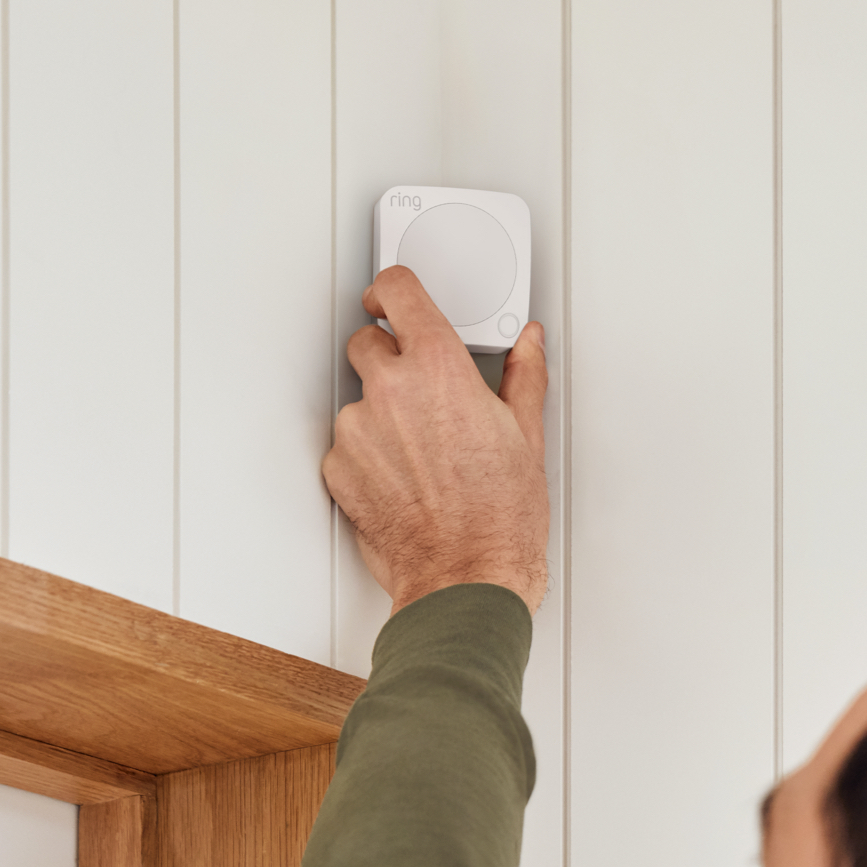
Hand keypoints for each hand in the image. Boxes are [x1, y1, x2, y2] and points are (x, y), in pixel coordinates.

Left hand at [322, 266, 548, 615]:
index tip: (392, 298)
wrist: (465, 578)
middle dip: (389, 357)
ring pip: (357, 401)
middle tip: (420, 391)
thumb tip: (528, 346)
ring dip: (380, 416)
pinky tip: (403, 480)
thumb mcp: (527, 436)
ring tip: (421, 455)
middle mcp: (390, 391)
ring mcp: (357, 431)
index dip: (392, 289)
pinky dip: (366, 456)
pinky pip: (346, 447)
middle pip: (366, 342)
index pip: (398, 290)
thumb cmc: (499, 518)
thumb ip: (522, 376)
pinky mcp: (338, 470)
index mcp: (439, 367)